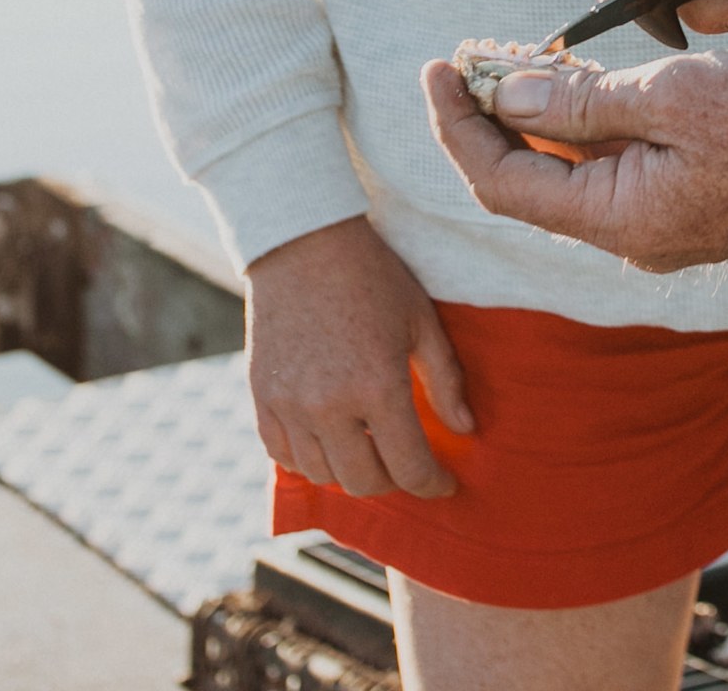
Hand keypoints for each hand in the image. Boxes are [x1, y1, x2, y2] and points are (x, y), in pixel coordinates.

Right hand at [240, 216, 473, 498]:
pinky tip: (331, 442)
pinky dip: (310, 460)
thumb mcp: (420, 322)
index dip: (432, 484)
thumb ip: (445, 381)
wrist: (302, 243)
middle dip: (394, 481)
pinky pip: (284, 455)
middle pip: (363, 482)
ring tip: (371, 450)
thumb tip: (465, 429)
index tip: (444, 483)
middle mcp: (329, 406)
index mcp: (377, 386)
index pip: (409, 467)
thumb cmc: (372, 276)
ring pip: (323, 475)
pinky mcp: (261, 398)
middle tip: (408, 465)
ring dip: (352, 472)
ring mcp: (289, 406)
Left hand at [424, 50, 727, 272]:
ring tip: (520, 56)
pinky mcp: (696, 204)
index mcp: (620, 221)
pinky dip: (591, 125)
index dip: (458, 124)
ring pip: (576, 174)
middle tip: (472, 54)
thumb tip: (507, 93)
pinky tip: (590, 82)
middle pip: (532, 182)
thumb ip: (583, 101)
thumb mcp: (676, 95)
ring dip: (543, 117)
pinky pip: (619, 170)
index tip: (437, 67)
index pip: (503, 181)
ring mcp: (667, 225)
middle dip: (493, 115)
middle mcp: (635, 237)